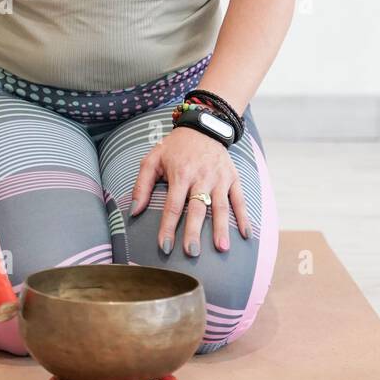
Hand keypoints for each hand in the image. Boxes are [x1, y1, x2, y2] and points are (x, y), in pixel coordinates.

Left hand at [129, 125, 250, 255]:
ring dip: (221, 228)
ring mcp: (219, 178)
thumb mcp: (153, 160)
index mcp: (181, 174)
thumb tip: (133, 211)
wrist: (202, 126)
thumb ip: (142, 185)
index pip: (173, 206)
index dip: (168, 227)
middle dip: (194, 232)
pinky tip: (246, 235)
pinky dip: (244, 217)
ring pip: (221, 206)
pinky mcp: (233, 178)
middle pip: (197, 209)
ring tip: (221, 248)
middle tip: (191, 253)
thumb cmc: (175, 147)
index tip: (165, 247)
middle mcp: (202, 177)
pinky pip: (239, 199)